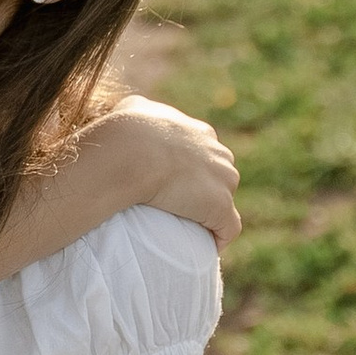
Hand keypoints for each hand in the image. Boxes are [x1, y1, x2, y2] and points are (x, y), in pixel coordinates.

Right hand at [86, 95, 240, 251]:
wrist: (132, 152)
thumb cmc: (127, 130)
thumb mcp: (134, 107)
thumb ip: (141, 109)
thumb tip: (133, 113)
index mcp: (201, 132)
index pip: (205, 152)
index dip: (192, 168)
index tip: (173, 182)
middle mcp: (218, 153)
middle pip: (219, 174)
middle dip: (204, 189)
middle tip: (178, 206)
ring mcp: (222, 181)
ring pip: (224, 200)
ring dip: (210, 213)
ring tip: (189, 228)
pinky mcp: (220, 206)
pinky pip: (228, 228)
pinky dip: (219, 237)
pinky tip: (206, 247)